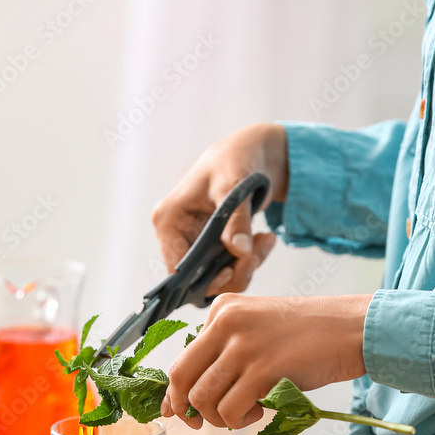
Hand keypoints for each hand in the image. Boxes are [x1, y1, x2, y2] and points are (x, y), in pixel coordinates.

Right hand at [151, 123, 287, 294]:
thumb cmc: (233, 160)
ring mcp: (197, 244)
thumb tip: (240, 252)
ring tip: (266, 240)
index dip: (201, 278)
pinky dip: (251, 259)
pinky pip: (232, 269)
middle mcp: (178, 236)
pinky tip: (265, 238)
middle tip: (256, 255)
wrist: (249, 155)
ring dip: (246, 266)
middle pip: (199, 279)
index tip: (230, 270)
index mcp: (169, 220)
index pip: (176, 268)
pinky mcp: (215, 248)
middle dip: (232, 273)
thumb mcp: (234, 186)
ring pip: (220, 278)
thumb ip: (237, 220)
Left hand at [161, 293, 370, 429]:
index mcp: (222, 310)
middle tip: (202, 423)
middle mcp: (226, 323)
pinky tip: (260, 411)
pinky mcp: (263, 369)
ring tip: (245, 414)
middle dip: (187, 409)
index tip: (178, 412)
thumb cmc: (308, 335)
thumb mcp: (258, 329)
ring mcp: (243, 346)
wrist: (351, 328)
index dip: (174, 393)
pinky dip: (240, 420)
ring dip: (220, 418)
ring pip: (203, 398)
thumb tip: (188, 396)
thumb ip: (226, 351)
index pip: (181, 358)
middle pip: (181, 378)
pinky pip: (230, 409)